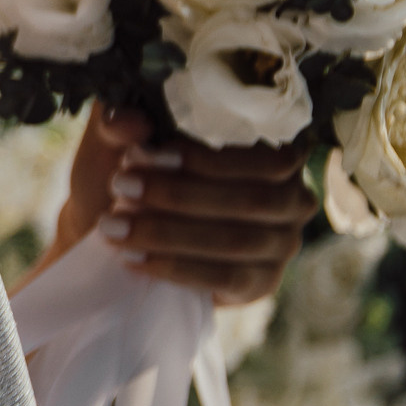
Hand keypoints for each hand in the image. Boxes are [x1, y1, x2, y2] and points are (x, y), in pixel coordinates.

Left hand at [39, 105, 314, 304]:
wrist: (116, 227)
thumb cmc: (127, 173)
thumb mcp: (116, 143)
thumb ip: (118, 124)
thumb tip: (128, 122)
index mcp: (273, 149)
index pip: (266, 156)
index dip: (208, 158)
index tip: (144, 153)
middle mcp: (291, 197)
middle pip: (252, 200)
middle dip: (180, 194)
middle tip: (120, 185)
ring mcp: (282, 244)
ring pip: (237, 240)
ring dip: (170, 233)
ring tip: (114, 226)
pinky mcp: (261, 283)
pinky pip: (226, 278)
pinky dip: (176, 267)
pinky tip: (133, 258)